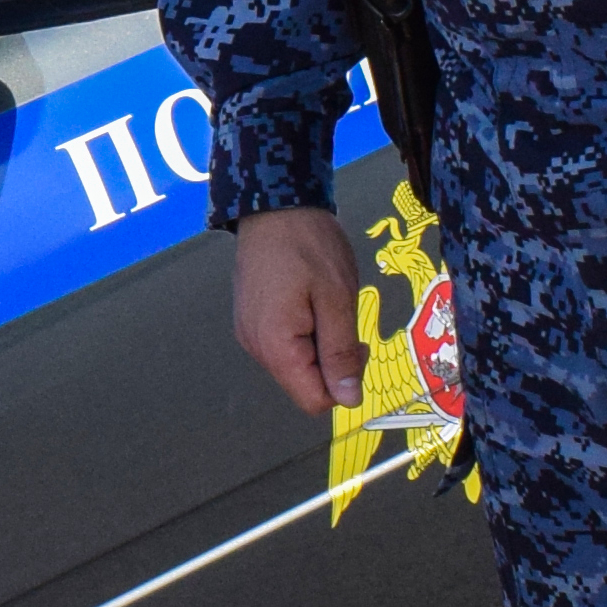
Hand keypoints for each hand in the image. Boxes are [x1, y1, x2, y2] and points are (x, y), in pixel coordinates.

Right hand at [230, 207, 373, 413]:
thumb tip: (349, 399)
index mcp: (277, 346)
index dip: (343, 384)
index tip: (356, 346)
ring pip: (294, 364)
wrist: (274, 206)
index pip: (313, 400)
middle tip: (345, 320)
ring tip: (325, 304)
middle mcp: (256, 347)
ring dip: (319, 345)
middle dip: (332, 363)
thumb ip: (341, 352)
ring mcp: (250, 333)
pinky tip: (309, 301)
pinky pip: (283, 344)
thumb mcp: (337, 299)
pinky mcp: (250, 320)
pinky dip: (303, 333)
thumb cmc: (309, 247)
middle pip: (303, 383)